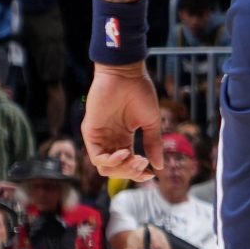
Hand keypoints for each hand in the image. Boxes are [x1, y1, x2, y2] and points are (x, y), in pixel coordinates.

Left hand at [84, 64, 164, 180]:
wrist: (125, 74)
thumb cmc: (139, 93)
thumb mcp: (150, 122)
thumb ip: (153, 144)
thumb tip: (160, 166)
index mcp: (123, 138)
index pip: (127, 164)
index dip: (138, 173)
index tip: (152, 174)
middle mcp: (110, 140)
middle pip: (115, 170)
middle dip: (131, 172)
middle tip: (144, 163)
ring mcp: (99, 137)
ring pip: (105, 168)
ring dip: (122, 169)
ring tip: (136, 159)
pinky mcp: (90, 132)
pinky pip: (96, 157)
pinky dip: (111, 161)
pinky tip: (125, 152)